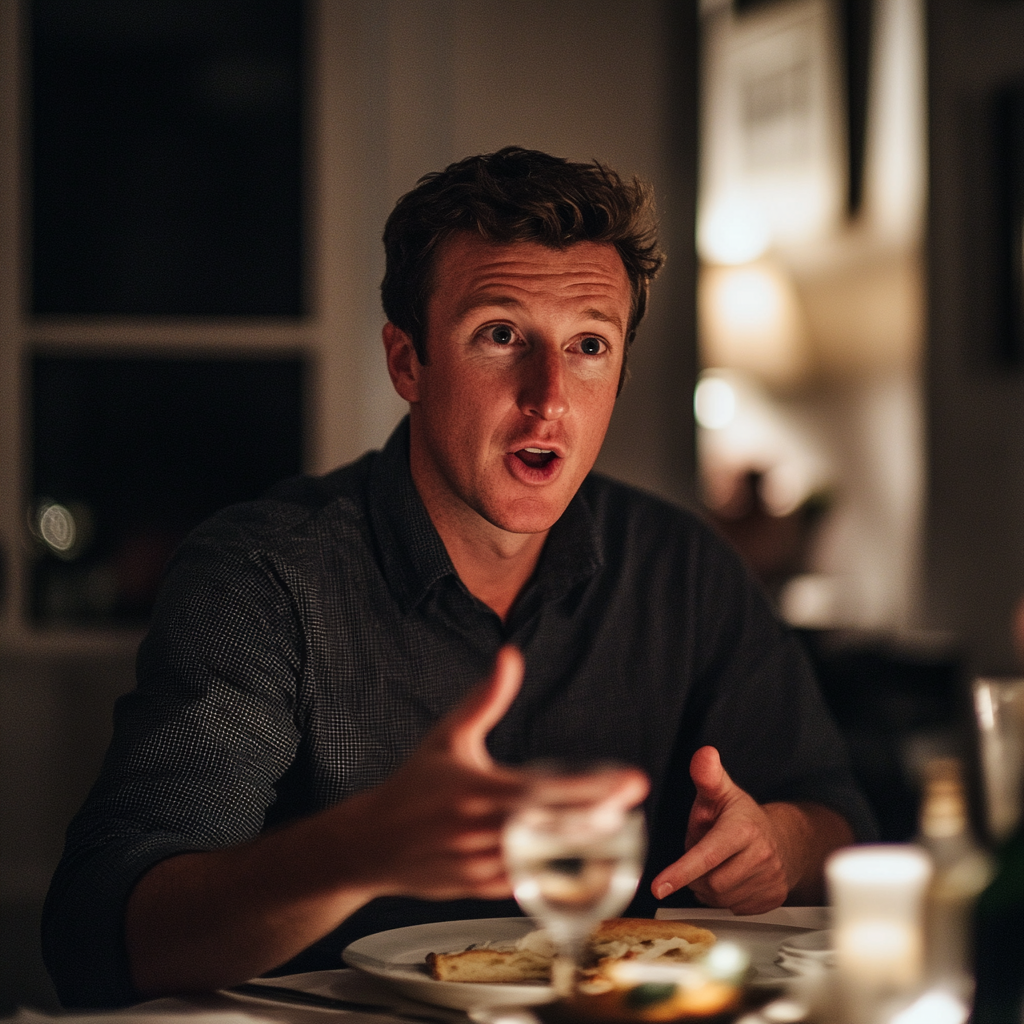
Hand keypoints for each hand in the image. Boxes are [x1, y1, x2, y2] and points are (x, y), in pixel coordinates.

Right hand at [341, 645, 648, 901]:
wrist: (368, 843)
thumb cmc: (412, 785)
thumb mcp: (447, 736)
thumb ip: (484, 698)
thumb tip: (511, 657)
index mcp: (476, 790)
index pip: (547, 790)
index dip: (592, 788)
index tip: (628, 780)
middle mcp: (480, 830)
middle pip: (554, 830)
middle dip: (600, 818)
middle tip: (632, 803)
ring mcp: (479, 865)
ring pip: (545, 864)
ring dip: (584, 851)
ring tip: (619, 831)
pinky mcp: (476, 890)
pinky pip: (526, 886)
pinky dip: (556, 877)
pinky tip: (584, 864)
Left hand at [650, 746, 791, 913]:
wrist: (783, 838)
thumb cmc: (741, 817)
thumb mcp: (721, 792)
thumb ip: (708, 776)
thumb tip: (704, 755)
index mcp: (743, 828)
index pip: (707, 855)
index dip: (680, 871)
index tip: (658, 887)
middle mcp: (761, 855)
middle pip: (711, 882)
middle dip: (697, 875)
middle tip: (700, 857)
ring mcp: (770, 879)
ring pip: (722, 898)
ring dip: (710, 888)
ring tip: (716, 866)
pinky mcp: (773, 898)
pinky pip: (735, 908)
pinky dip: (726, 898)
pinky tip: (731, 879)